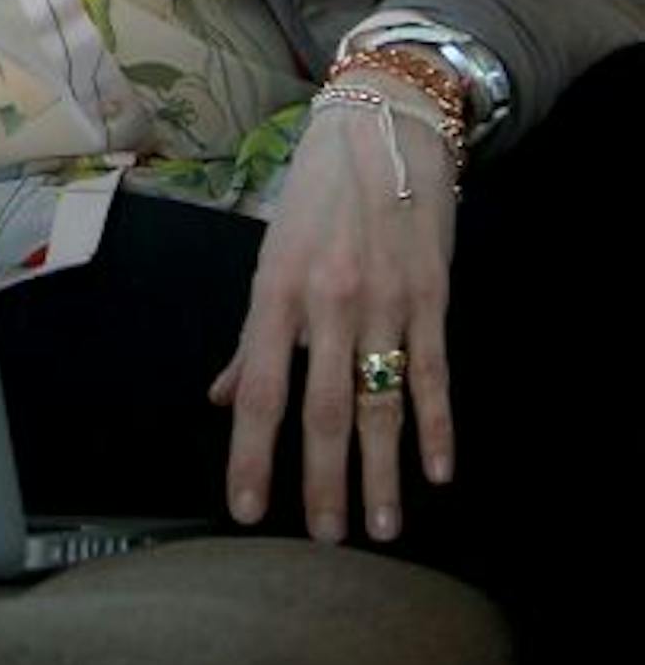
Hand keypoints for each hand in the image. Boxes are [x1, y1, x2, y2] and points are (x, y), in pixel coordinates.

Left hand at [210, 89, 458, 544]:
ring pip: (379, 403)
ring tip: (381, 530)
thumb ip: (255, 333)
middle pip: (321, 409)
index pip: (261, 390)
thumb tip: (226, 396)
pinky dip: (437, 426)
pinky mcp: (431, 295)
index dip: (252, 455)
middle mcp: (328, 300)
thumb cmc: (318, 187)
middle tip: (325, 544)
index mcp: (277, 289)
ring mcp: (384, 300)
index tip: (245, 512)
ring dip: (382, 472)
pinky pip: (433, 373)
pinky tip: (438, 472)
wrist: (386, 120)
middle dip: (322, 483)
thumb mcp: (273, 249)